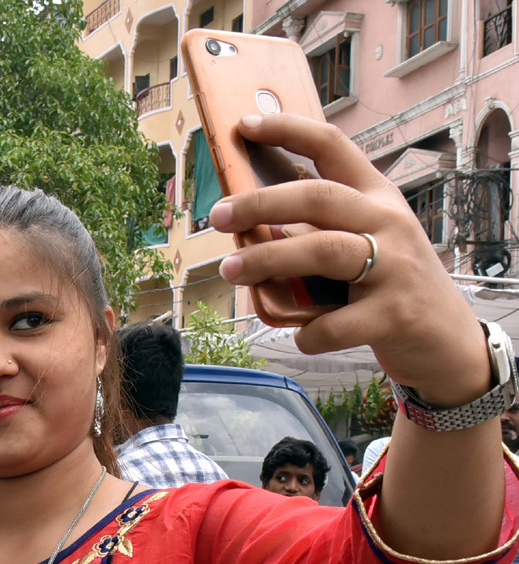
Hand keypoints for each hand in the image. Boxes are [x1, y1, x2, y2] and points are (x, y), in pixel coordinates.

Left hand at [212, 114, 488, 407]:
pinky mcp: (393, 315)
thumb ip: (317, 230)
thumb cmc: (388, 285)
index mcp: (376, 197)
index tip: (243, 124)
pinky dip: (309, 332)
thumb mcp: (365, 242)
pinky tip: (299, 334)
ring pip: (323, 251)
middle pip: (318, 197)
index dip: (286, 129)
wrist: (446, 338)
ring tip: (230, 269)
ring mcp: (395, 268)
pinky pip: (335, 323)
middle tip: (218, 214)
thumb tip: (247, 226)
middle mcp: (388, 223)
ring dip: (268, 260)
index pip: (331, 146)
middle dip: (261, 202)